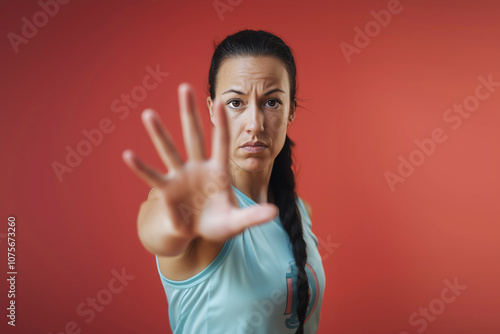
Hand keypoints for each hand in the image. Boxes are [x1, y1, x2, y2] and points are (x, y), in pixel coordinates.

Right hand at [122, 83, 277, 241]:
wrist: (198, 233)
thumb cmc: (220, 223)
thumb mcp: (238, 222)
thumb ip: (254, 215)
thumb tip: (276, 212)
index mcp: (219, 171)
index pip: (221, 142)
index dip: (222, 123)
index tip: (222, 101)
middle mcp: (199, 167)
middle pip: (194, 136)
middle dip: (190, 113)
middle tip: (184, 87)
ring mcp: (181, 177)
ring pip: (170, 151)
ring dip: (159, 134)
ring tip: (148, 114)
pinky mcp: (167, 190)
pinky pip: (152, 177)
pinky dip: (141, 168)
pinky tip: (128, 155)